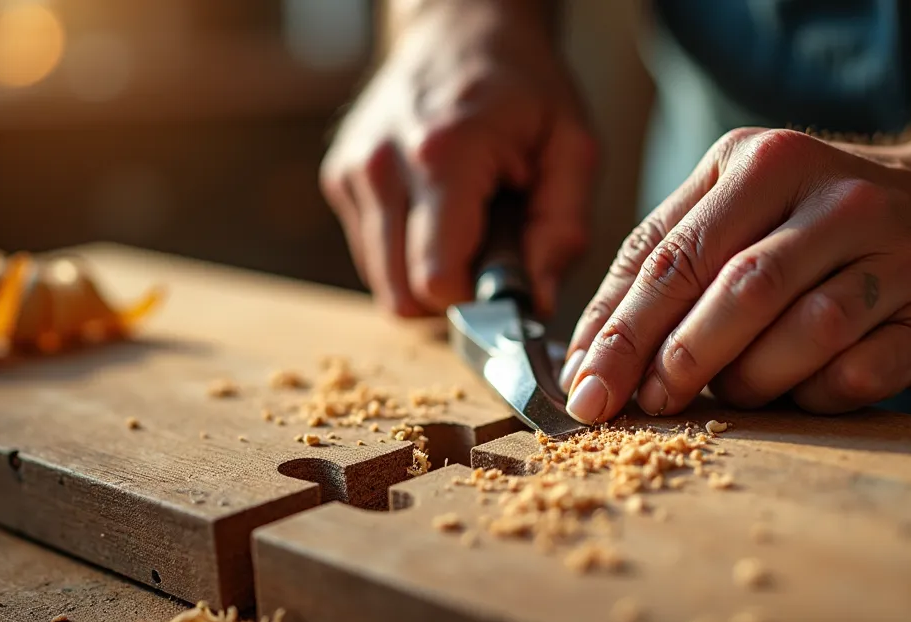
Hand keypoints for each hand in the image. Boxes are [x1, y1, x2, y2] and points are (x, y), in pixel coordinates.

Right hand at [320, 1, 595, 316]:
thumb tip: (536, 306)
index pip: (437, 283)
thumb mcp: (572, 148)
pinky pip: (372, 256)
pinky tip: (438, 213)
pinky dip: (408, 253)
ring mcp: (352, 174)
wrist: (461, 26)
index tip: (508, 273)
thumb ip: (562, 230)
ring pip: (382, 285)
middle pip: (402, 298)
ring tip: (466, 225)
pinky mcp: (339, 180)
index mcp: (442, 158)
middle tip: (490, 254)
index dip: (478, 299)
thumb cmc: (524, 88)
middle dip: (452, 298)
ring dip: (428, 276)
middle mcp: (382, 168)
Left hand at [559, 127, 910, 423]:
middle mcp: (835, 196)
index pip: (670, 252)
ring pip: (799, 333)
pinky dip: (813, 396)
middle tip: (642, 406)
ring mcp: (898, 252)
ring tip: (727, 397)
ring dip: (747, 383)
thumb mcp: (747, 203)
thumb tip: (590, 354)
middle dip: (674, 360)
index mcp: (764, 161)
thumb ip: (671, 259)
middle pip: (733, 289)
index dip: (618, 329)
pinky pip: (858, 373)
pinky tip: (800, 395)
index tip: (583, 388)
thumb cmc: (829, 221)